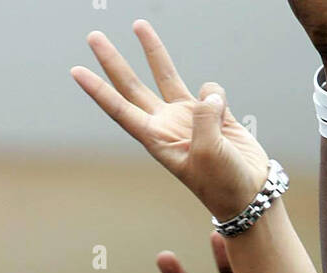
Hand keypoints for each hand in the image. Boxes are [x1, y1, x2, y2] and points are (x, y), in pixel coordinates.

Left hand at [72, 23, 269, 222]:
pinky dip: (219, 97)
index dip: (98, 91)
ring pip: (164, 74)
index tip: (77, 72)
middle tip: (93, 38)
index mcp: (157, 140)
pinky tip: (227, 121)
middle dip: (113, 61)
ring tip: (138, 24)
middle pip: (132, 86)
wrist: (249, 193)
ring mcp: (188, 116)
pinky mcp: (212, 112)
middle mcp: (167, 125)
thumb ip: (203, 117)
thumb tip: (209, 95)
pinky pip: (211, 90)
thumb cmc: (222, 185)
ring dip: (151, 50)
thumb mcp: (208, 153)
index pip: (121, 110)